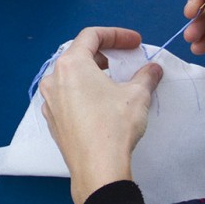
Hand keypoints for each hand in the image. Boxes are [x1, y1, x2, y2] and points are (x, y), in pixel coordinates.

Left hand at [40, 27, 163, 203]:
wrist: (98, 168)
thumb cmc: (114, 126)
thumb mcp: (137, 95)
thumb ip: (146, 76)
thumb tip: (154, 69)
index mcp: (71, 65)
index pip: (92, 36)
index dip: (116, 35)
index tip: (135, 43)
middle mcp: (54, 80)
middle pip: (79, 55)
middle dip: (104, 54)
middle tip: (125, 59)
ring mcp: (50, 102)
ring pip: (71, 77)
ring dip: (94, 74)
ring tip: (115, 82)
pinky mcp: (53, 121)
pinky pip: (68, 97)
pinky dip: (84, 93)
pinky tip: (102, 104)